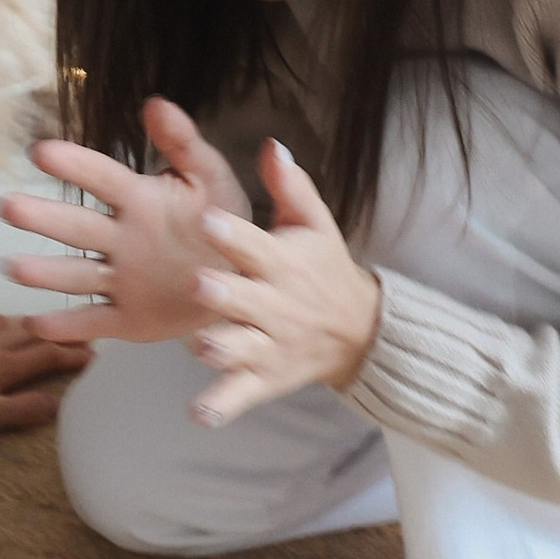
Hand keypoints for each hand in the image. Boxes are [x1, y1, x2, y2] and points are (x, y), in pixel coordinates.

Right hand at [0, 99, 255, 345]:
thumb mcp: (211, 178)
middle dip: (42, 217)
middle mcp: (120, 239)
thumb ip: (184, 143)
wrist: (242, 281)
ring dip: (45, 272)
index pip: (101, 178)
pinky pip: (94, 321)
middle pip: (77, 227)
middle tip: (7, 206)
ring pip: (77, 274)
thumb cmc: (222, 221)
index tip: (40, 151)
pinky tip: (35, 323)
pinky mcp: (128, 318)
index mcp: (139, 200)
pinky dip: (67, 326)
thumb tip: (155, 103)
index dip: (74, 164)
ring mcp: (121, 279)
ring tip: (12, 266)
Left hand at [0, 312, 86, 440]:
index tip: (95, 352)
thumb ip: (22, 408)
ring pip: (4, 323)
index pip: (46, 356)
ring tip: (42, 323)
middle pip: (31, 334)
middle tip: (79, 329)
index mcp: (3, 367)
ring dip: (28, 322)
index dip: (72, 354)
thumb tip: (59, 403)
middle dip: (57, 332)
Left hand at [187, 142, 383, 424]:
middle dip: (223, 294)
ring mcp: (268, 346)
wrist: (361, 331)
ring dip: (221, 350)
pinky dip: (222, 406)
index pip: (255, 245)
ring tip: (200, 347)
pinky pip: (241, 395)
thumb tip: (272, 144)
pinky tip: (199, 414)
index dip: (233, 235)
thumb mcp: (314, 225)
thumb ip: (290, 187)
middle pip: (246, 300)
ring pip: (241, 349)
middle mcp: (274, 305)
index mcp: (282, 263)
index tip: (209, 219)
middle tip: (198, 284)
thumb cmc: (324, 268)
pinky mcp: (263, 379)